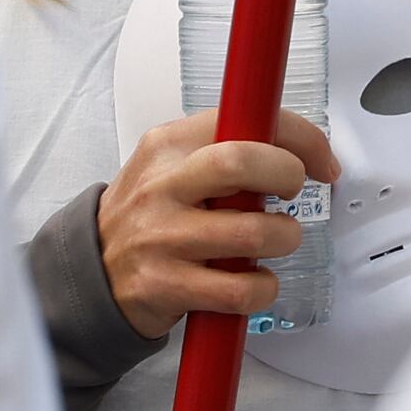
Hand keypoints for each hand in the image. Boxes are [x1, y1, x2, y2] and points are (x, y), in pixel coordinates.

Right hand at [96, 106, 340, 340]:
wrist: (92, 271)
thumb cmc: (147, 216)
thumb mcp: (171, 166)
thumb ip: (223, 150)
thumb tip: (297, 148)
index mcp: (166, 146)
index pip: (241, 122)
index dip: (297, 137)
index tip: (318, 160)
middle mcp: (161, 187)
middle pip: (241, 163)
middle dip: (288, 176)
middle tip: (292, 194)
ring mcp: (161, 237)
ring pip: (252, 232)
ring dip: (283, 238)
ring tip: (276, 240)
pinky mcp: (166, 285)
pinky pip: (238, 289)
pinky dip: (262, 287)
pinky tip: (254, 280)